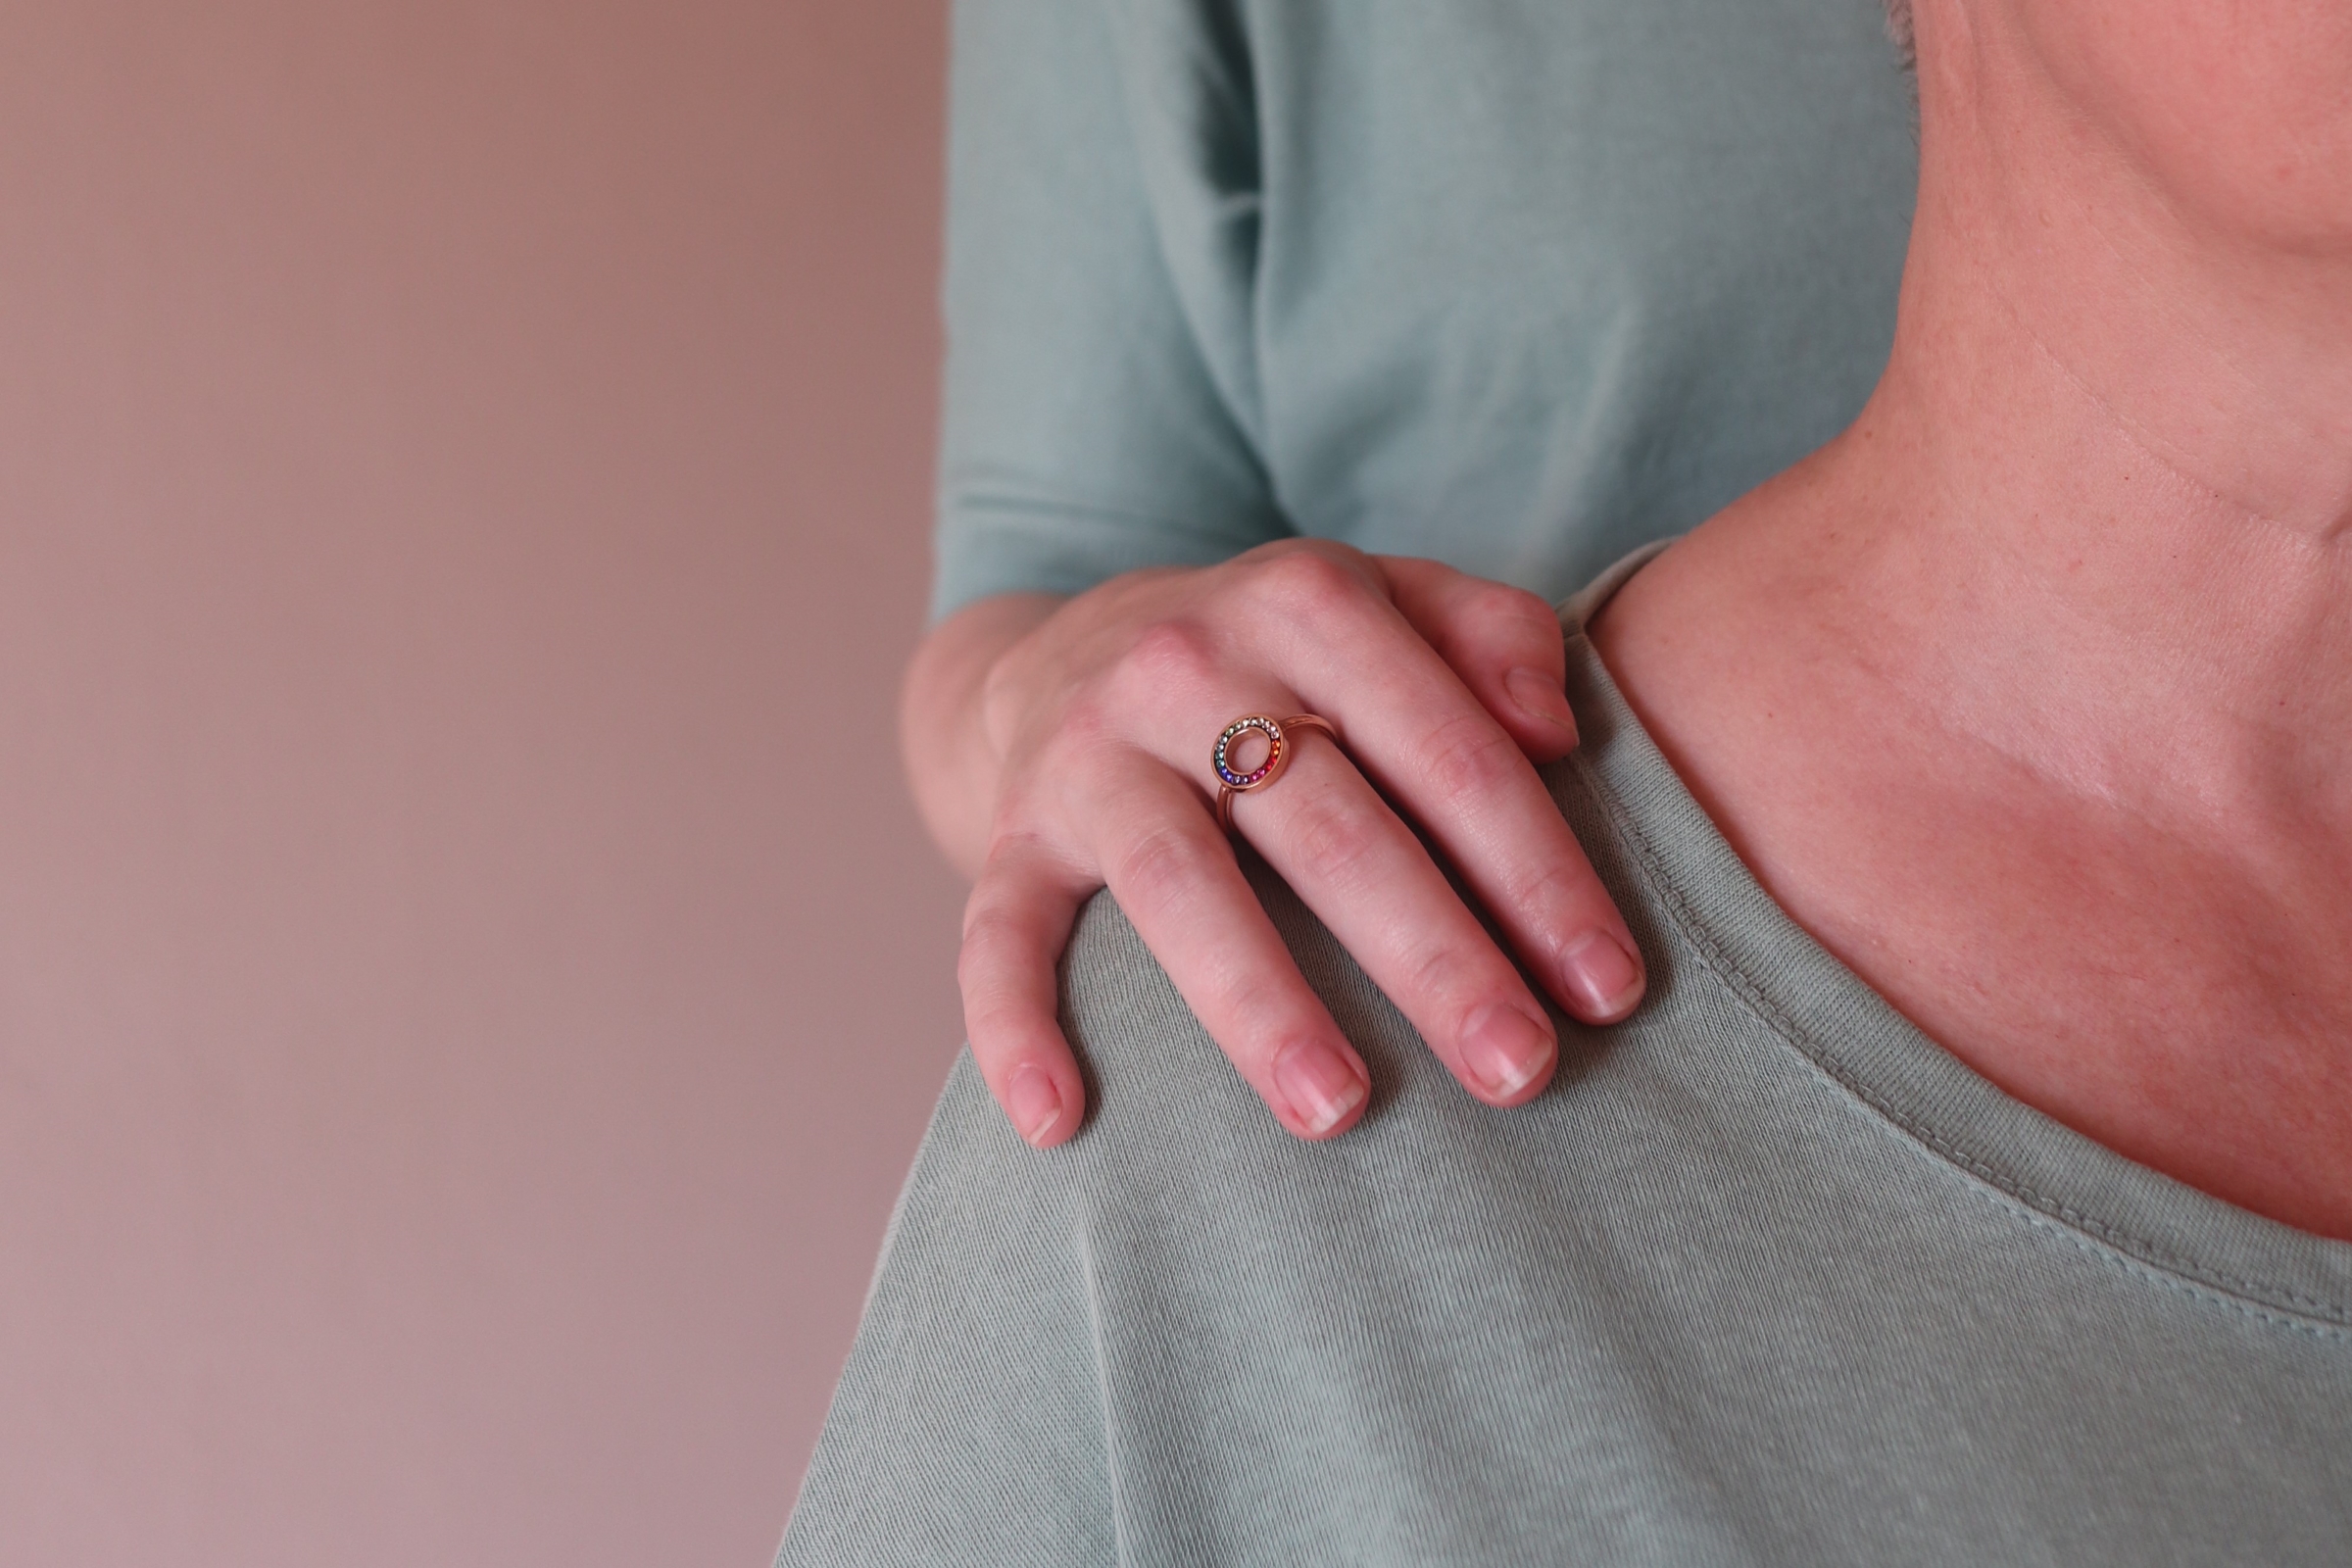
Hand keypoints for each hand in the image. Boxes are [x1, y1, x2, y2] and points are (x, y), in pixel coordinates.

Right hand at [903, 540, 1645, 1146]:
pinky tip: (1061, 1123)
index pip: (1445, 748)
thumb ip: (1488, 633)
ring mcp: (1089, 752)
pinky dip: (1014, 1025)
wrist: (1071, 647)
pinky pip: (997, 931)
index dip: (1537, 869)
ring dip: (1258, 1000)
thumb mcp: (1384, 604)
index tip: (1610, 987)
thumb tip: (1559, 727)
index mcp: (1306, 604)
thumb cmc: (1278, 658)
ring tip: (1337, 1114)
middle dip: (1432, 954)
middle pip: (1326, 824)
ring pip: (1176, 881)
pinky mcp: (1010, 831)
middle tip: (1519, 1071)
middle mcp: (1189, 666)